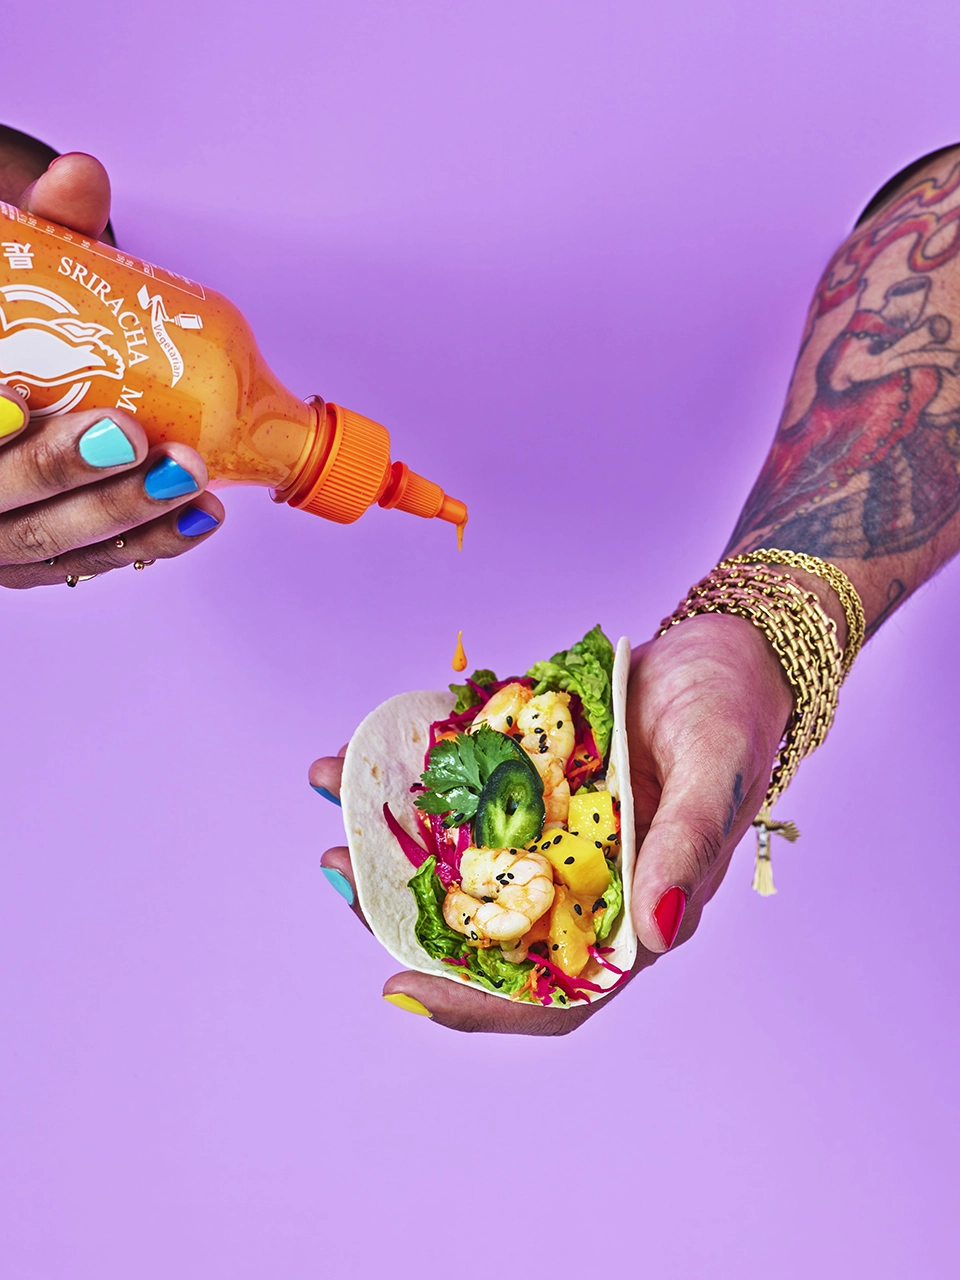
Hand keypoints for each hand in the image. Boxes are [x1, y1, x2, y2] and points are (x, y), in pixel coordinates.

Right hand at [0, 151, 221, 588]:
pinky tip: (197, 516)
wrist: (14, 381)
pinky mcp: (36, 561)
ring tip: (189, 475)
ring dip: (121, 512)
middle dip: (62, 472)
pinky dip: (148, 542)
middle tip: (134, 438)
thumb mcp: (12, 278)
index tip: (12, 405)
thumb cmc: (16, 338)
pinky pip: (89, 564)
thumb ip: (44, 231)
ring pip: (45, 542)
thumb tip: (84, 172)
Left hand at [309, 612, 791, 1034]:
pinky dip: (416, 774)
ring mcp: (550, 829)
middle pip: (487, 926)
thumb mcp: (716, 776)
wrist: (724, 650)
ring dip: (397, 845)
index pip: (555, 989)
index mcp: (632, 908)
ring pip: (463, 858)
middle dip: (409, 913)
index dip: (479, 1003)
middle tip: (343, 874)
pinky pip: (466, 788)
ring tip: (336, 816)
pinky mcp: (532, 778)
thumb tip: (657, 934)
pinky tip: (363, 753)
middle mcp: (582, 878)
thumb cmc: (735, 716)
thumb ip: (685, 849)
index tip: (401, 987)